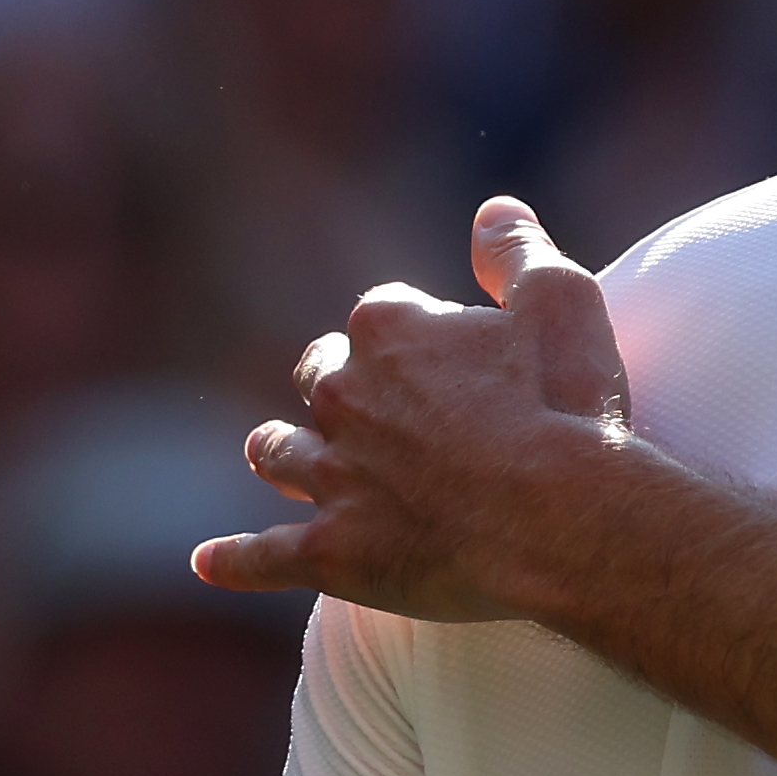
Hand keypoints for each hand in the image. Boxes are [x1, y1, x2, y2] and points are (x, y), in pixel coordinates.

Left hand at [195, 200, 630, 623]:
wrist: (558, 520)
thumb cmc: (567, 409)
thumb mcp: (564, 302)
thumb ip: (518, 252)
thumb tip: (492, 211)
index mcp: (389, 330)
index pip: (385, 313)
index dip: (418, 334)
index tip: (453, 357)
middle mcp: (343, 395)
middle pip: (319, 377)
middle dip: (334, 384)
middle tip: (360, 404)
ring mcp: (330, 476)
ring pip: (278, 454)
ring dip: (278, 450)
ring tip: (273, 454)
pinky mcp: (328, 552)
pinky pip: (263, 556)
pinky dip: (235, 560)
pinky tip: (208, 563)